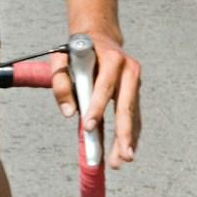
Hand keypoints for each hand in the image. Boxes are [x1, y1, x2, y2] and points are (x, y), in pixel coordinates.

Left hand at [51, 32, 142, 167]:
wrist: (99, 35)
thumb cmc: (77, 50)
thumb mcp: (61, 58)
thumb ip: (61, 83)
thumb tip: (70, 113)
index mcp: (111, 58)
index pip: (104, 86)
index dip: (97, 107)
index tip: (90, 126)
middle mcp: (129, 69)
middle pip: (126, 105)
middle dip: (122, 133)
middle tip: (119, 157)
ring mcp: (135, 81)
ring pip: (132, 114)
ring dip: (128, 139)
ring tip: (121, 161)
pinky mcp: (135, 91)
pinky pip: (134, 115)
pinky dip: (131, 133)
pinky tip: (126, 150)